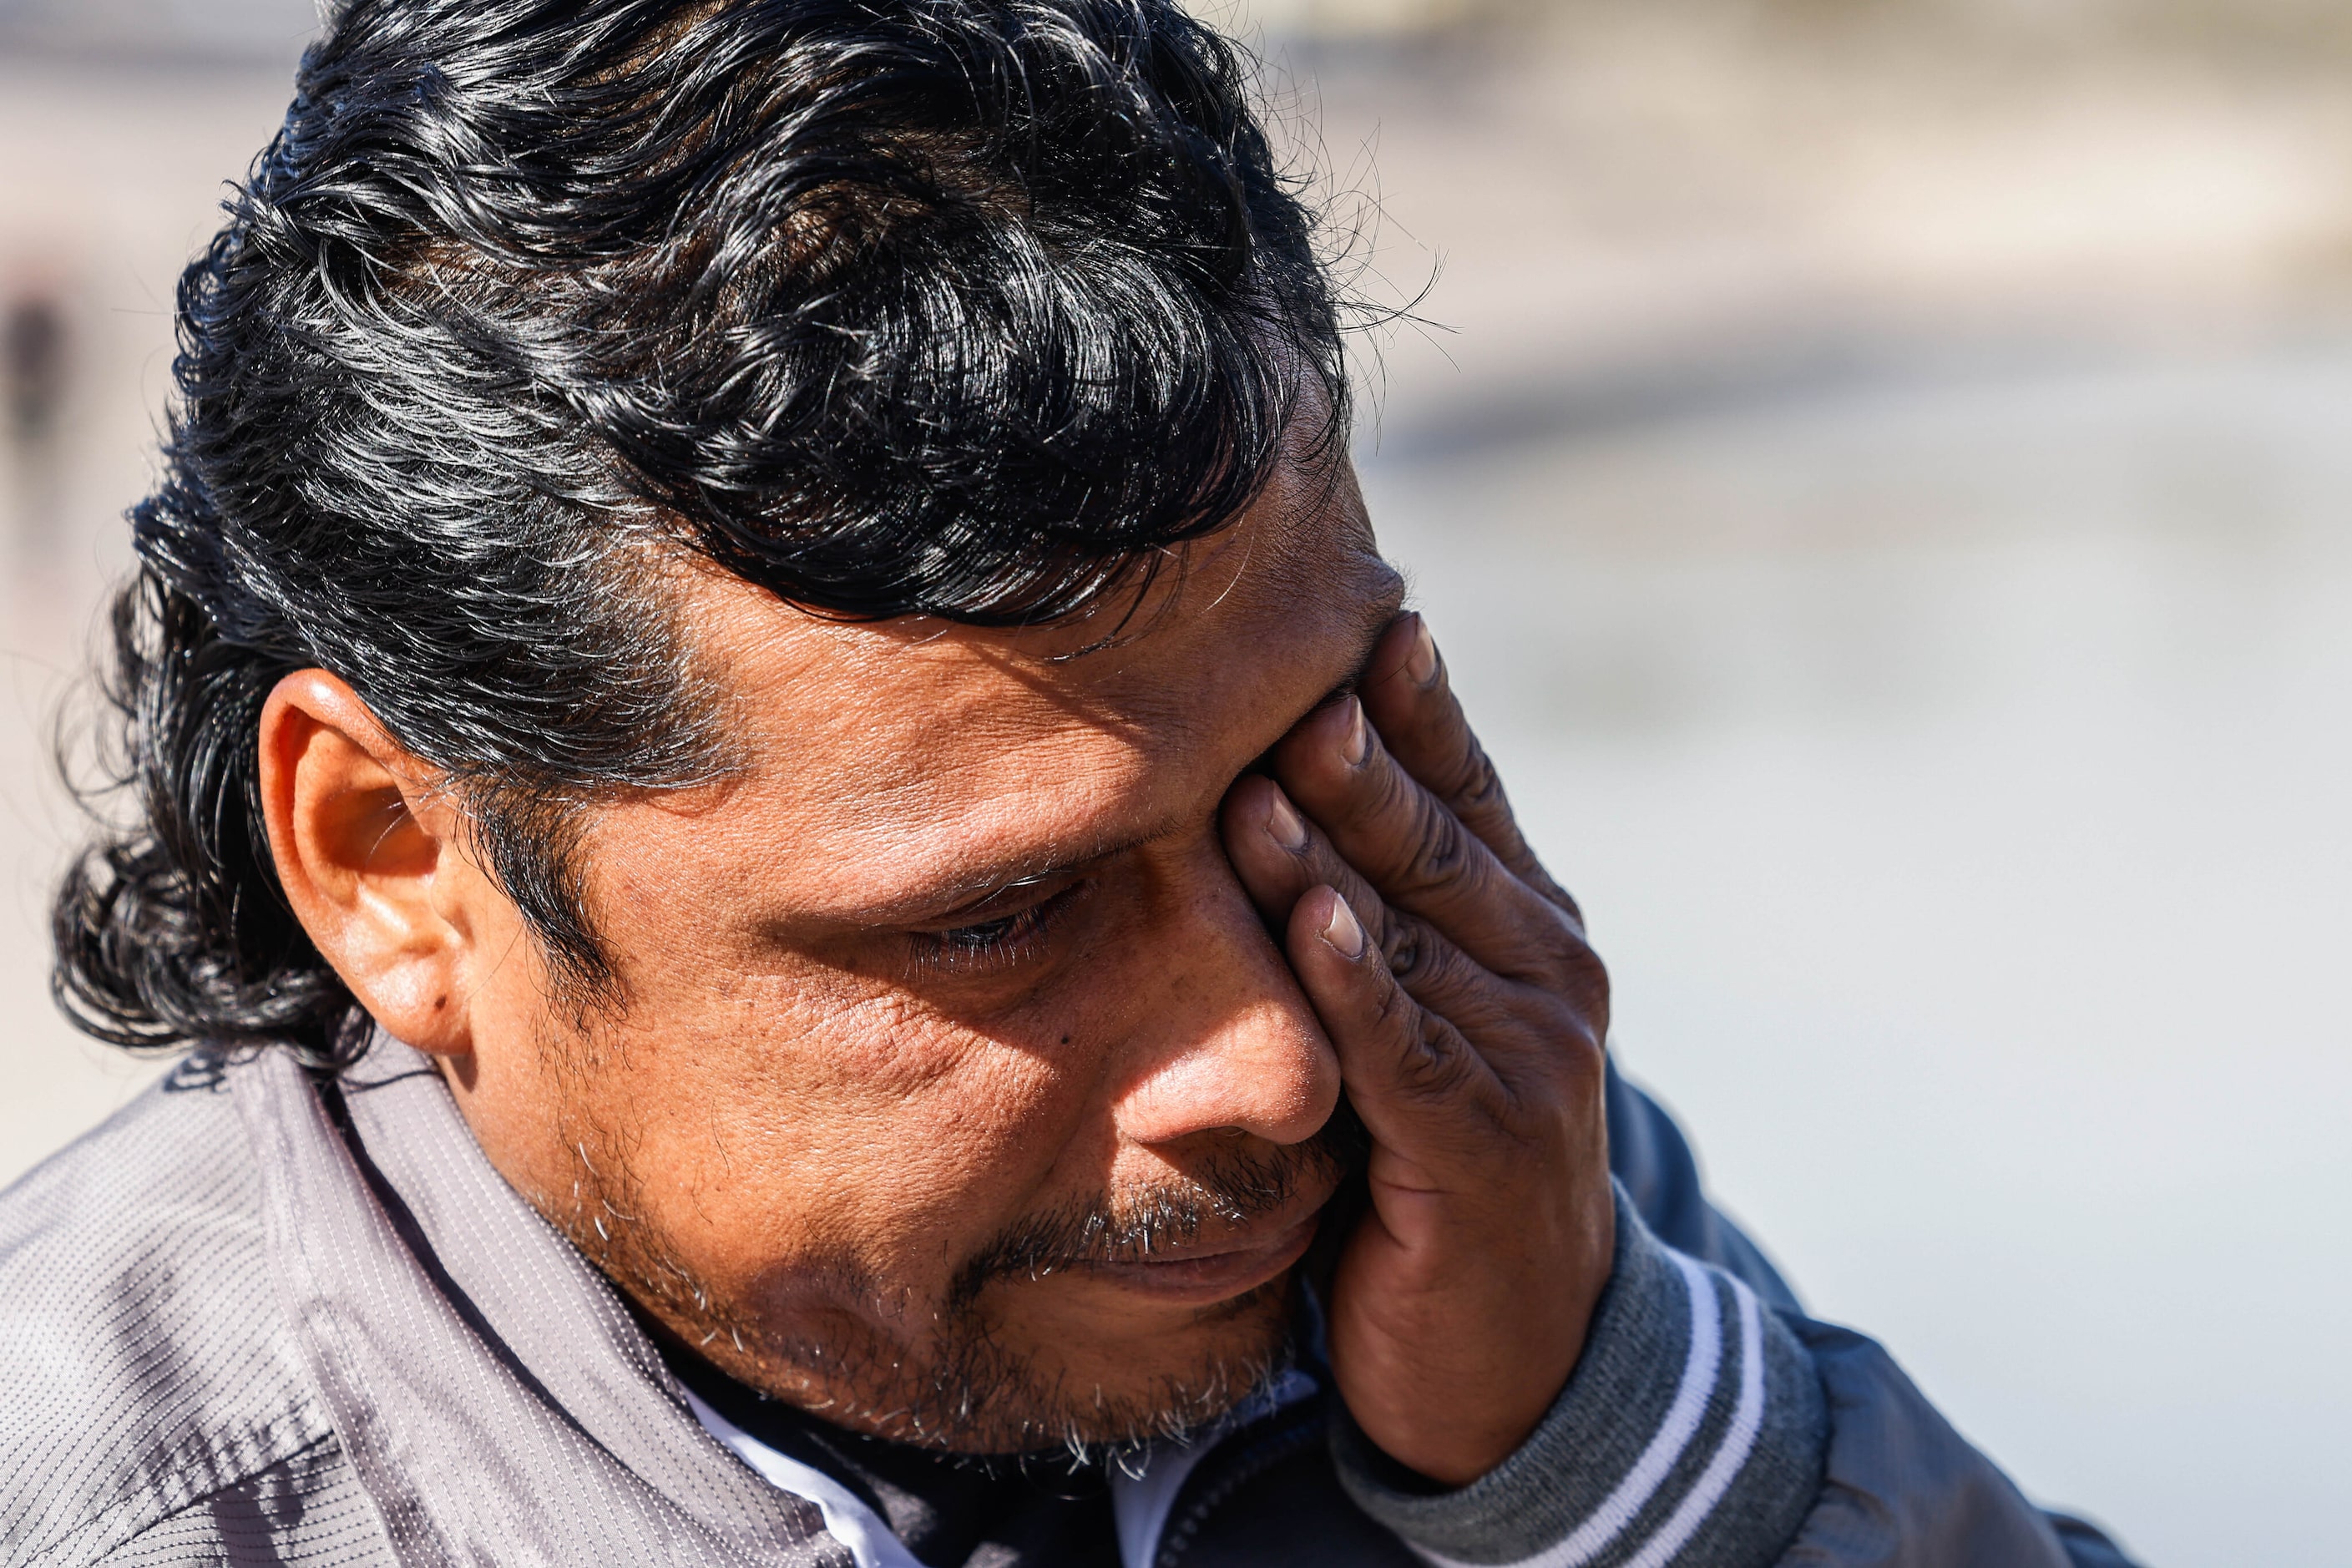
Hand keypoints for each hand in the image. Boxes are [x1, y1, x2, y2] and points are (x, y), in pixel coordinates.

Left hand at [1221, 612, 1614, 1486]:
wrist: (1515, 1358)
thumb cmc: (1438, 1170)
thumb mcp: (1425, 1024)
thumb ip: (1384, 922)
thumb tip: (1286, 796)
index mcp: (1532, 929)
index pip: (1469, 791)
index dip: (1417, 704)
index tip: (1368, 612)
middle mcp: (1548, 973)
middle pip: (1435, 838)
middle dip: (1358, 750)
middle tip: (1285, 664)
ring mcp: (1527, 1057)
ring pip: (1413, 927)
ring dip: (1333, 845)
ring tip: (1265, 761)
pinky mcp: (1482, 1145)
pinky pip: (1403, 1047)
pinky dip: (1355, 981)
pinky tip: (1311, 919)